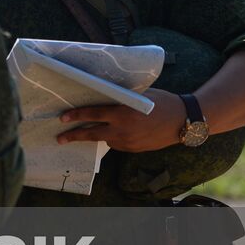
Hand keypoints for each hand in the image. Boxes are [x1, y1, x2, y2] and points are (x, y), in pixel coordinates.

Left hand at [55, 90, 186, 152]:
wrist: (184, 121)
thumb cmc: (162, 102)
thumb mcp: (138, 96)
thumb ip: (120, 99)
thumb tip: (101, 95)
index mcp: (122, 113)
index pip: (92, 115)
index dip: (76, 116)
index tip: (62, 118)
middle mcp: (123, 130)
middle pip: (92, 134)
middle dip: (74, 136)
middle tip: (60, 138)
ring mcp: (129, 142)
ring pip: (105, 140)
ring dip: (95, 136)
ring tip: (82, 134)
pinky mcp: (135, 149)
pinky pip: (117, 145)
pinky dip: (112, 139)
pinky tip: (112, 133)